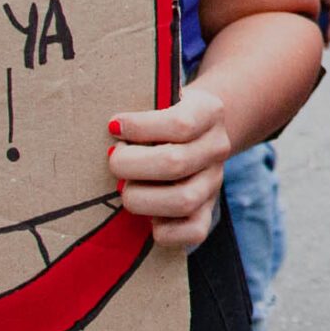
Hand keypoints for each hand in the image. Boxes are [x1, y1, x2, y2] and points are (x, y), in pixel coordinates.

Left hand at [108, 88, 233, 251]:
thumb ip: (142, 110)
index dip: (140, 128)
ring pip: (183, 200)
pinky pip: (193, 232)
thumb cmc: (163, 114)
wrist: (196, 131)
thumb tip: (112, 130)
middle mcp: (217, 148)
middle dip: (130, 164)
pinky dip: (163, 230)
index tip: (114, 127)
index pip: (180, 124)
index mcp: (209, 112)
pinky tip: (146, 216)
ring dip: (141, 197)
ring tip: (124, 187)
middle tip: (113, 159)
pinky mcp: (208, 212)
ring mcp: (215, 182)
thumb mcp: (159, 98)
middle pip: (175, 163)